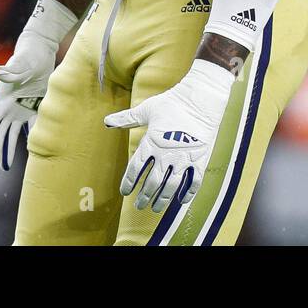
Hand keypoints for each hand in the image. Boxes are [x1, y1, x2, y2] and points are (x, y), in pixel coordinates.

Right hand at [0, 0, 78, 174]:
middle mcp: (7, 106)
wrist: (39, 48)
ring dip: (5, 150)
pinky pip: (27, 126)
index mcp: (1, 99)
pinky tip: (27, 152)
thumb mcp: (20, 64)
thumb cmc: (28, 56)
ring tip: (3, 167)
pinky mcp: (31, 105)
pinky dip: (26, 139)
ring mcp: (18, 107)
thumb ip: (9, 71)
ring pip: (9, 134)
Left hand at [105, 59, 234, 211]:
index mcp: (151, 142)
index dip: (128, 182)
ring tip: (156, 208)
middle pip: (152, 182)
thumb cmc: (172, 102)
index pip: (135, 169)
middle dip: (144, 196)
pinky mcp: (199, 159)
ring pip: (171, 186)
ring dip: (163, 199)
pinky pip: (194, 182)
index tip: (125, 192)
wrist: (201, 99)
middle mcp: (166, 154)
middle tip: (139, 205)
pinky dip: (188, 193)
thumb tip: (106, 121)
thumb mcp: (147, 110)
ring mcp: (184, 158)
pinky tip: (181, 201)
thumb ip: (127, 119)